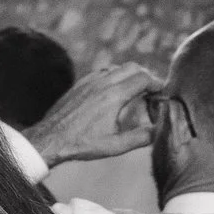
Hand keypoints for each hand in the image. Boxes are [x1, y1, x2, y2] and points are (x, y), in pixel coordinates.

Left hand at [22, 63, 159, 164]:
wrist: (51, 139)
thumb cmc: (82, 144)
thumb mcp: (115, 146)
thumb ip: (141, 137)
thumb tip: (159, 131)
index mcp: (114, 96)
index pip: (144, 78)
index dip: (157, 84)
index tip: (163, 92)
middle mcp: (102, 83)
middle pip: (133, 67)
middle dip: (146, 76)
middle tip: (152, 91)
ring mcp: (89, 81)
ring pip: (117, 67)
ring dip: (130, 75)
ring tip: (135, 92)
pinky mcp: (80, 83)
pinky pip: (102, 71)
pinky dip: (114, 76)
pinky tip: (114, 92)